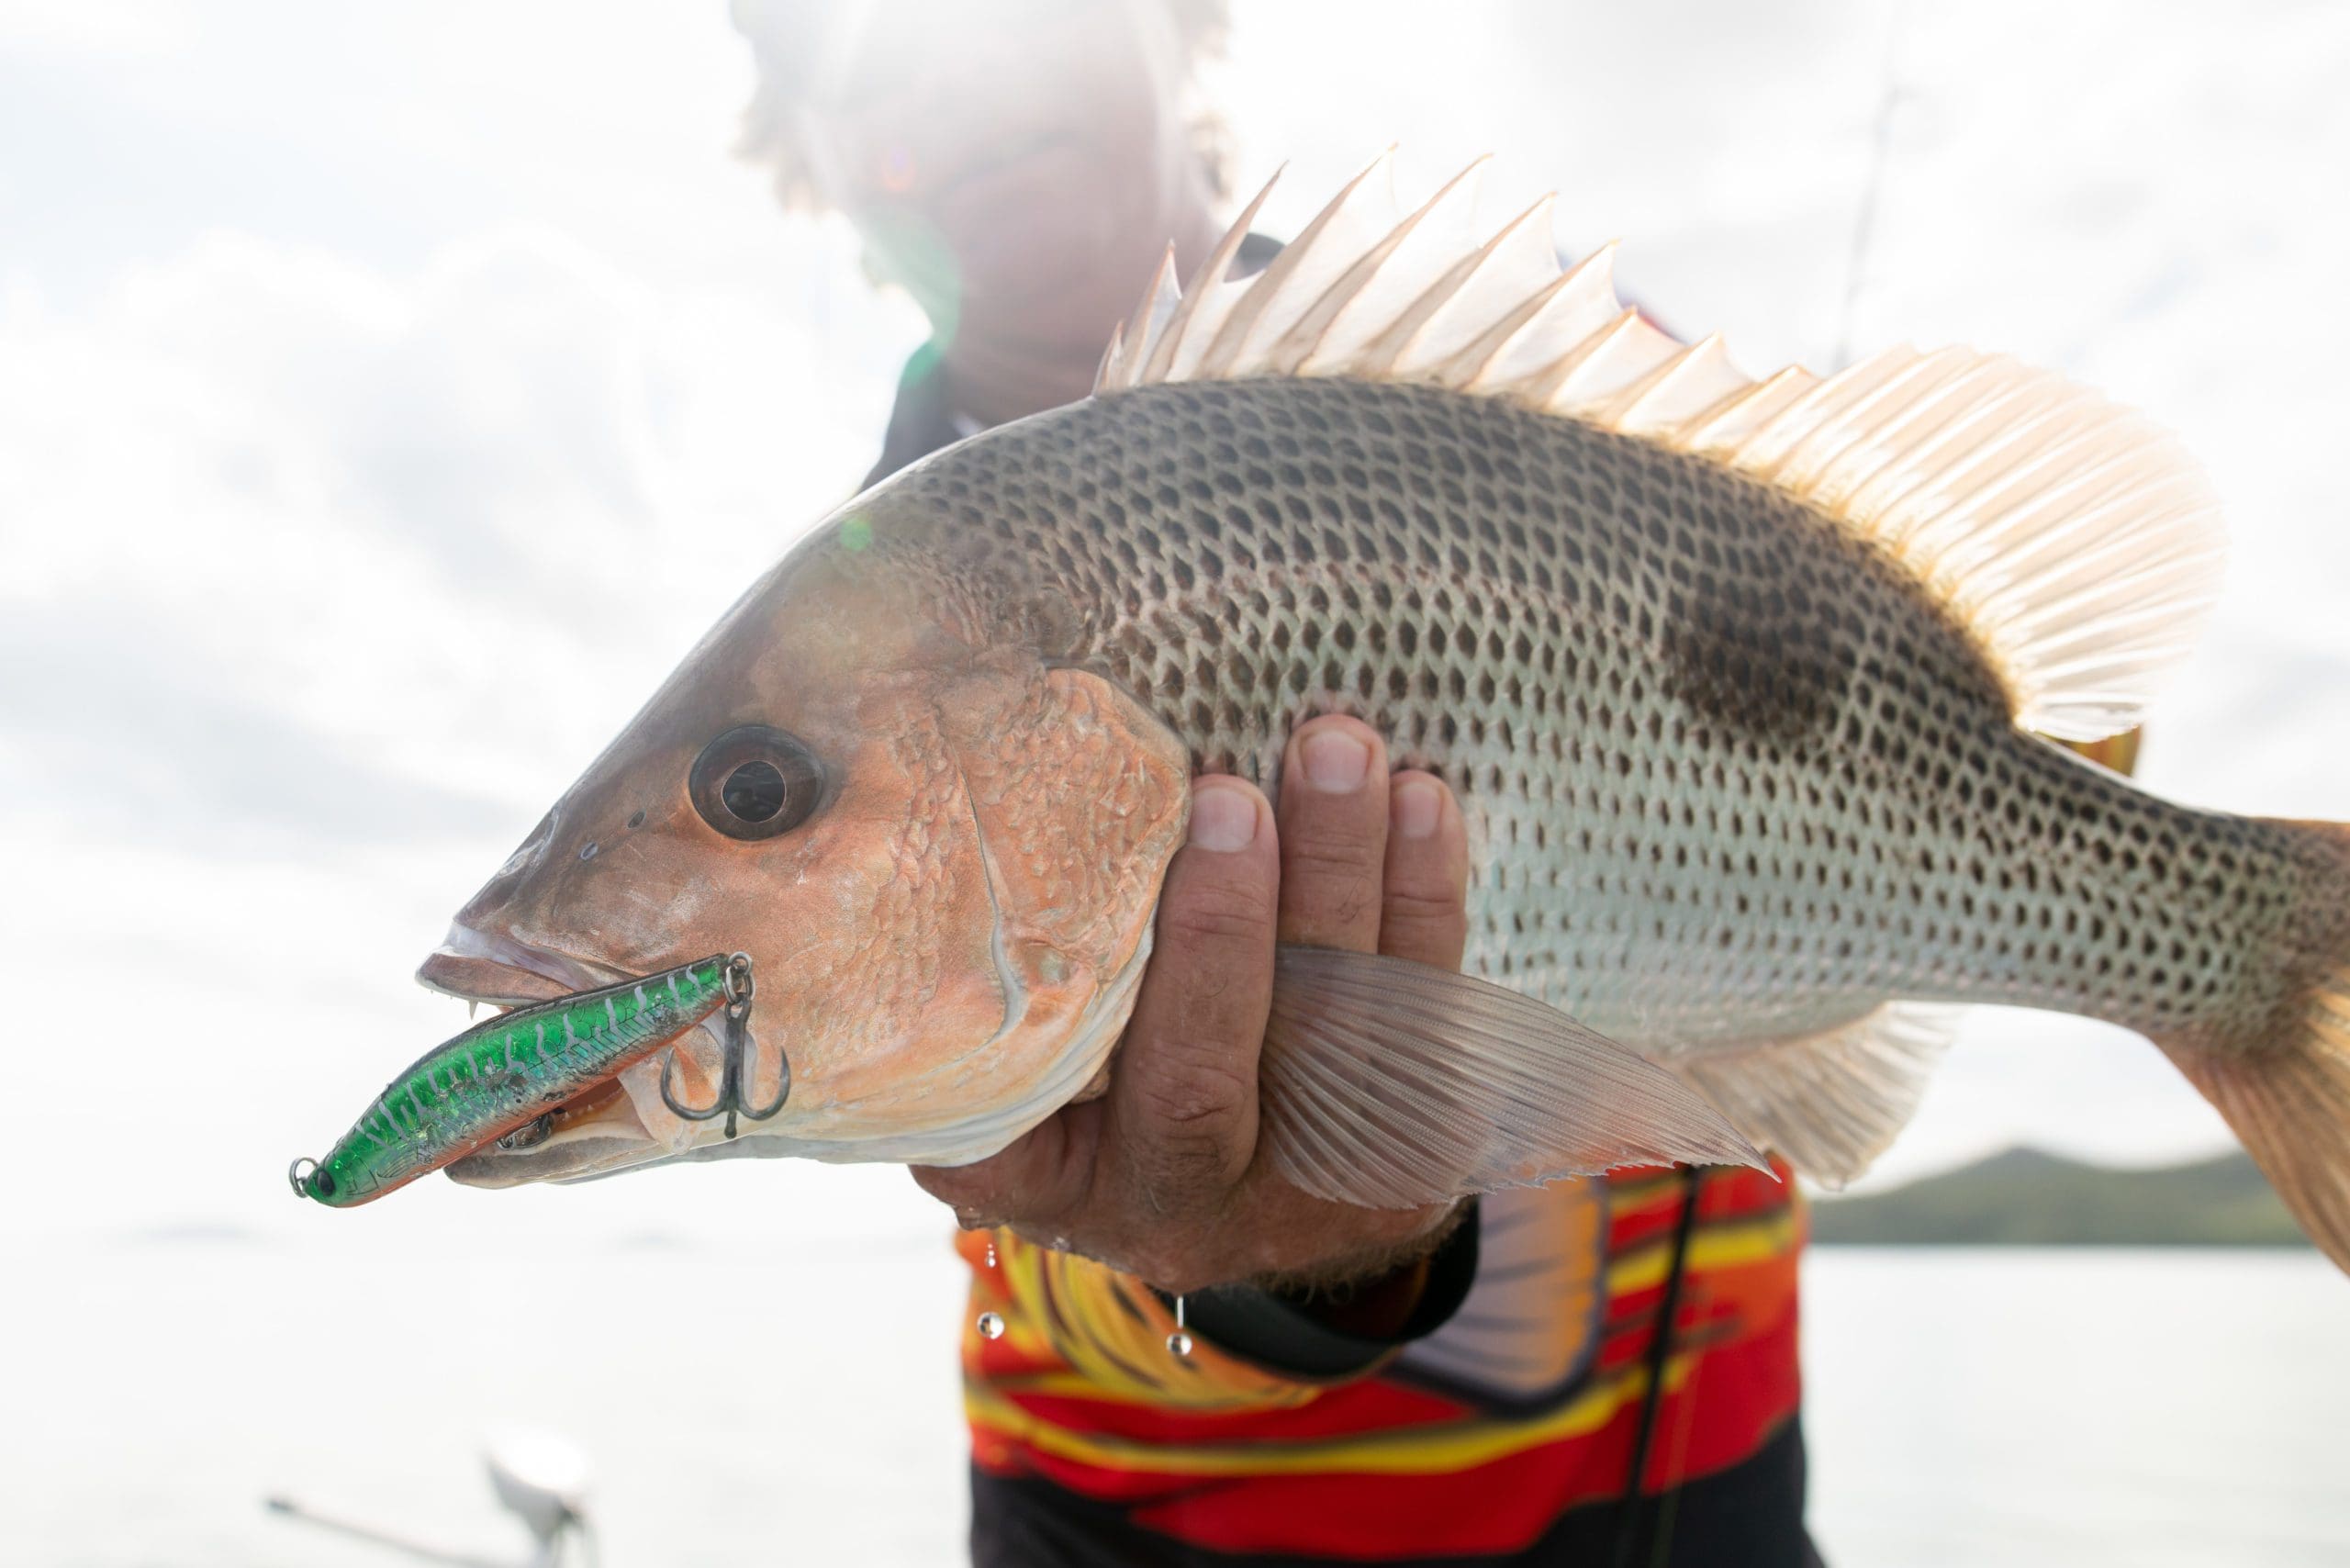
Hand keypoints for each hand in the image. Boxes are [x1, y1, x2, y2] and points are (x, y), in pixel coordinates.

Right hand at [911, 715, 1473, 1294]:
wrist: (1262, 1197)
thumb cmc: (1103, 1087)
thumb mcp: (1025, 1073)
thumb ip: (992, 992)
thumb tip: (935, 827)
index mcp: (1056, 1185)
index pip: (1026, 1112)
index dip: (1033, 1015)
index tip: (1048, 888)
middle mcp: (1177, 1203)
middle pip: (1201, 1071)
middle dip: (1223, 927)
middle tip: (1231, 794)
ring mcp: (1307, 1194)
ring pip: (1328, 1030)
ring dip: (1343, 875)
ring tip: (1339, 751)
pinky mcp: (1409, 1154)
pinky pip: (1424, 1015)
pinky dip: (1426, 898)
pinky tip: (1423, 803)